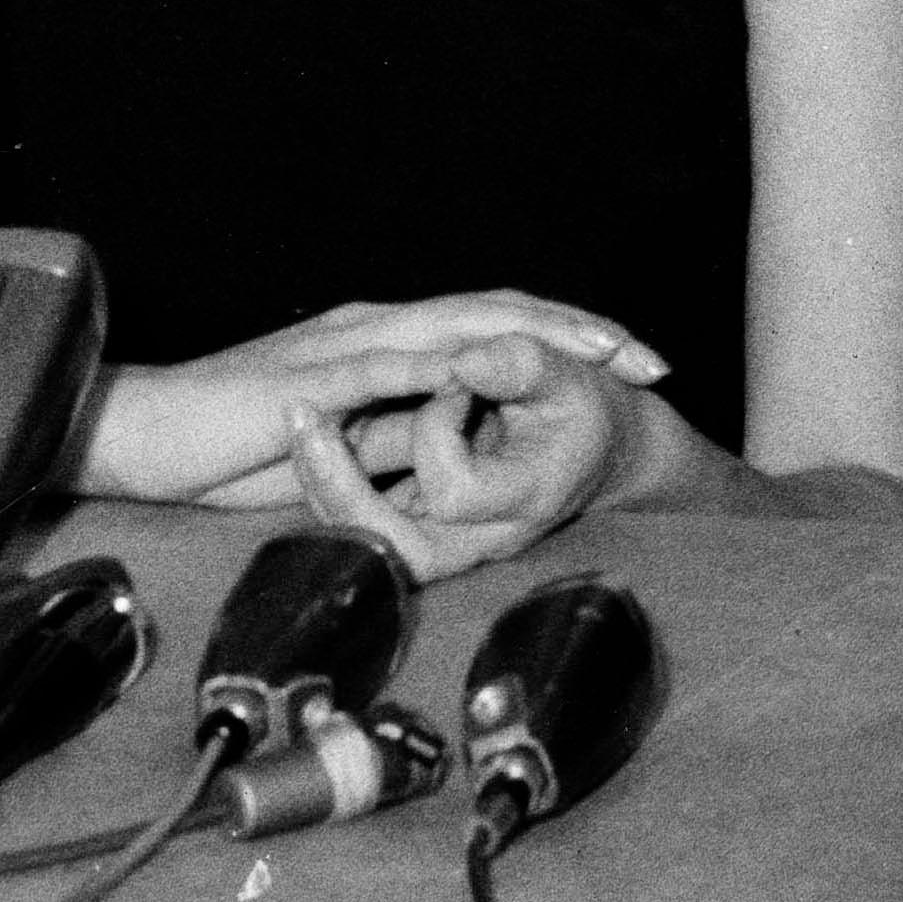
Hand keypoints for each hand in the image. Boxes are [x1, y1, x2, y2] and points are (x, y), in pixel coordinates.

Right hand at [73, 289, 667, 507]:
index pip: (491, 330)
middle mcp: (377, 326)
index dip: (561, 340)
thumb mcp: (339, 446)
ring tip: (603, 352)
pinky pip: (389, 366)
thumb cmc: (230, 443)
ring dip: (538, 336)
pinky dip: (449, 366)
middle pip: (498, 315)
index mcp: (384, 340)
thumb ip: (390, 435)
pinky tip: (498, 372)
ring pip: (462, 326)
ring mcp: (346, 344)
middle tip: (649, 356)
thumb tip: (448, 443)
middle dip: (579, 330)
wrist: (144, 431)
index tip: (626, 363)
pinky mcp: (312, 379)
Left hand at [283, 332, 686, 577]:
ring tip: (302, 421)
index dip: (436, 430)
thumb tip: (467, 354)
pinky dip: (336, 484)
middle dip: (339, 488)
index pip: (452, 489)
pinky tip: (316, 433)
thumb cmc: (589, 410)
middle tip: (306, 422)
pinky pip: (370, 524)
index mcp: (523, 498)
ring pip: (369, 542)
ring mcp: (452, 540)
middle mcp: (482, 537)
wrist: (601, 450)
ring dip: (326, 484)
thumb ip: (523, 365)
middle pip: (392, 546)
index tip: (452, 377)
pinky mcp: (428, 526)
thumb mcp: (571, 379)